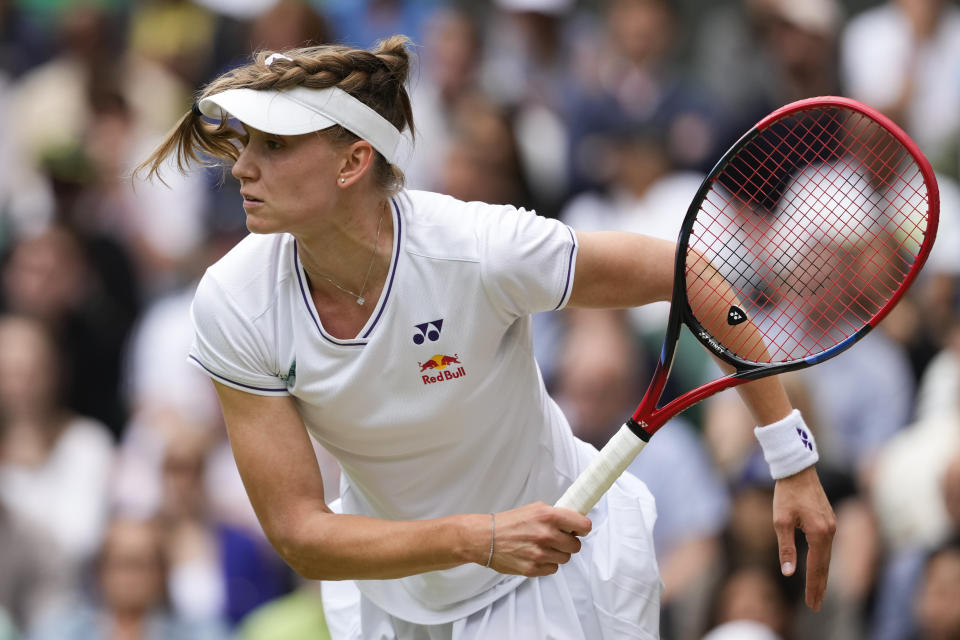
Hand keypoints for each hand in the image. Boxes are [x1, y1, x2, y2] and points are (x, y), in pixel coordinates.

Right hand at [484, 502, 591, 576]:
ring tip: (543, 547)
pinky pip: (553, 569)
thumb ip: (555, 515)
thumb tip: (574, 522)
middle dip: (569, 542)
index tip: (580, 529)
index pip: (583, 525)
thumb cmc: (509, 523)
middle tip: (558, 538)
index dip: (583, 528)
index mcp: (548, 516)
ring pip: (565, 558)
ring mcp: (540, 553)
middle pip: (576, 545)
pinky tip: (536, 555)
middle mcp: (546, 534)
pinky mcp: (534, 569)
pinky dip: (547, 563)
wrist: (486, 538)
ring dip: (558, 553)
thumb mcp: (534, 509)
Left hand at [773, 466, 836, 610]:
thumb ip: (786, 548)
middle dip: (820, 586)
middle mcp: (830, 532)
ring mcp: (832, 526)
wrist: (798, 470)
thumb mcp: (781, 521)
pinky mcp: (828, 521)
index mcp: (820, 534)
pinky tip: (819, 568)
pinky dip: (823, 561)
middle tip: (816, 606)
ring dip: (822, 575)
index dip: (813, 587)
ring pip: (827, 557)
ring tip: (818, 592)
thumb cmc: (786, 494)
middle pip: (825, 566)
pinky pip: (826, 547)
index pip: (817, 567)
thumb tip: (788, 573)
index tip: (812, 605)